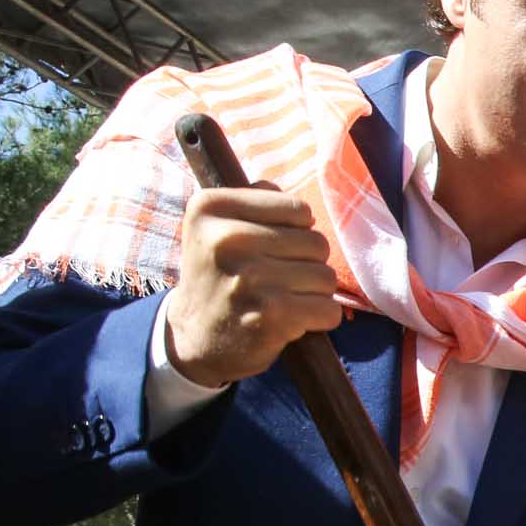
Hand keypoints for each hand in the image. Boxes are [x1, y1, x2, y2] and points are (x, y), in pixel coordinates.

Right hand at [161, 185, 342, 387]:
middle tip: (275, 280)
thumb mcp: (216, 226)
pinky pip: (329, 310)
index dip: (296, 232)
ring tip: (279, 298)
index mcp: (211, 206)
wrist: (195, 336)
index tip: (267, 249)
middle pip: (317, 243)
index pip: (299, 209)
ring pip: (327, 277)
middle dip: (306, 264)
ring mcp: (250, 278)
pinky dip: (319, 318)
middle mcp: (227, 239)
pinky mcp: (272, 315)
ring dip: (313, 292)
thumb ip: (253, 198)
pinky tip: (289, 320)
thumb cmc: (220, 275)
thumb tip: (283, 189)